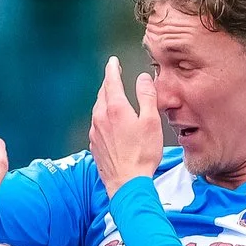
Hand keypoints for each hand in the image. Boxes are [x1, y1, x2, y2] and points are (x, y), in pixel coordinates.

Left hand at [89, 55, 163, 196]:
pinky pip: (97, 123)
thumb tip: (143, 79)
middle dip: (109, 83)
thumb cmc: (142, 154)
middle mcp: (101, 117)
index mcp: (115, 108)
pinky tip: (110, 121)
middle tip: (114, 76)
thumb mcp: (151, 122)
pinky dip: (103, 116)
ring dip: (105, 99)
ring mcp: (95, 131)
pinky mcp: (94, 144)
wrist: (127, 183)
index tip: (113, 62)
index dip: (113, 69)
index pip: (111, 81)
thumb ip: (146, 97)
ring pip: (98, 108)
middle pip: (102, 93)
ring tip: (113, 96)